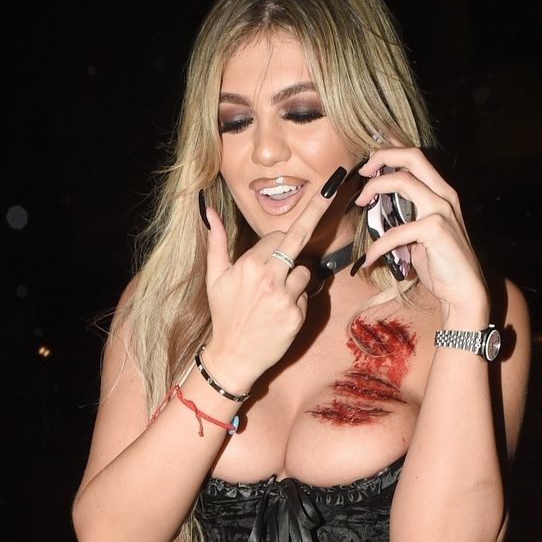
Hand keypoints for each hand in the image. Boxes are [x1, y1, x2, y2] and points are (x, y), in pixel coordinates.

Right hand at [201, 168, 354, 389]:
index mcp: (250, 264)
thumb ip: (216, 241)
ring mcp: (286, 297)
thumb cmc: (224, 314)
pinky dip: (298, 300)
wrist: (233, 357)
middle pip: (298, 238)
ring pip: (306, 271)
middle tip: (334, 183)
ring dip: (296, 277)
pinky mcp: (298, 316)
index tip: (276, 244)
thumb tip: (207, 209)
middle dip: (315, 211)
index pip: (277, 236)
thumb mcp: (215, 277)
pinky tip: (280, 313)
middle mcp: (270, 277)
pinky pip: (306, 296)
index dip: (277, 241)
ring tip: (275, 297)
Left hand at [352, 147, 489, 320]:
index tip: (370, 160)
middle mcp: (445, 195)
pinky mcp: (435, 229)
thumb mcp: (422, 235)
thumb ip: (406, 217)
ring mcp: (441, 210)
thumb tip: (380, 210)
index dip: (393, 151)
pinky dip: (377, 245)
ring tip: (360, 201)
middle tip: (363, 170)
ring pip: (403, 181)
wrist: (464, 292)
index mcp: (443, 193)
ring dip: (375, 188)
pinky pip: (396, 231)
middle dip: (383, 156)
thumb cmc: (443, 265)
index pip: (418, 159)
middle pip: (413, 157)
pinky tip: (367, 259)